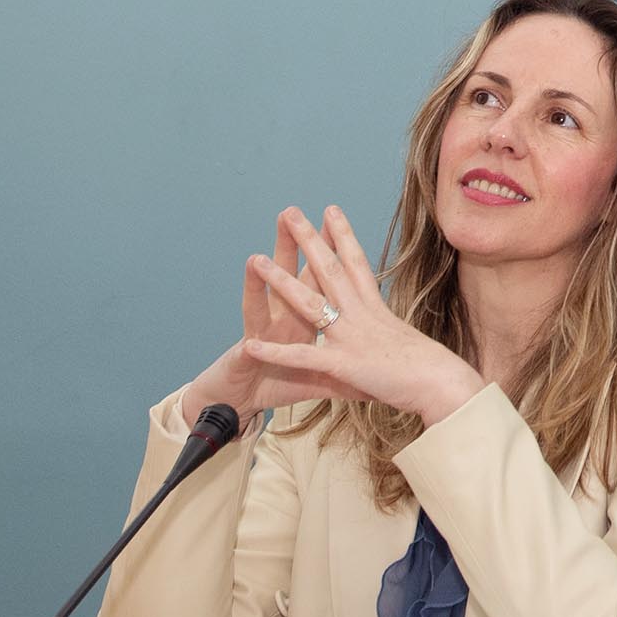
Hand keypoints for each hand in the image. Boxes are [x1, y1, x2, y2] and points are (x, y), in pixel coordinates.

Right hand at [180, 211, 345, 418]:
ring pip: (261, 304)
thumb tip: (375, 362)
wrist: (240, 400)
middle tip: (294, 215)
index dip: (329, 254)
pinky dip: (251, 348)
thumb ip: (344, 366)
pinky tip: (246, 340)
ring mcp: (260, 336)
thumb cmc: (276, 381)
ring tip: (255, 259)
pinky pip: (249, 352)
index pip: (318, 280)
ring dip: (258, 286)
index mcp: (304, 318)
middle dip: (293, 249)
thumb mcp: (317, 374)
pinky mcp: (245, 360)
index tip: (339, 224)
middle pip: (291, 278)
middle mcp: (281, 319)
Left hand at [231, 206, 487, 422]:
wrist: (443, 383)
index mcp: (377, 309)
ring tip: (257, 260)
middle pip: (329, 269)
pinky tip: (251, 345)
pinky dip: (275, 352)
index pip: (357, 262)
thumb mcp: (409, 343)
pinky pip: (302, 356)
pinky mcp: (342, 363)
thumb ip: (391, 336)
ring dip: (281, 282)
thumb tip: (394, 336)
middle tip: (291, 212)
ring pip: (308, 302)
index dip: (342, 235)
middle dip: (308, 240)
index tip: (331, 210)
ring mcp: (350, 336)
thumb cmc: (434, 369)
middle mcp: (361, 314)